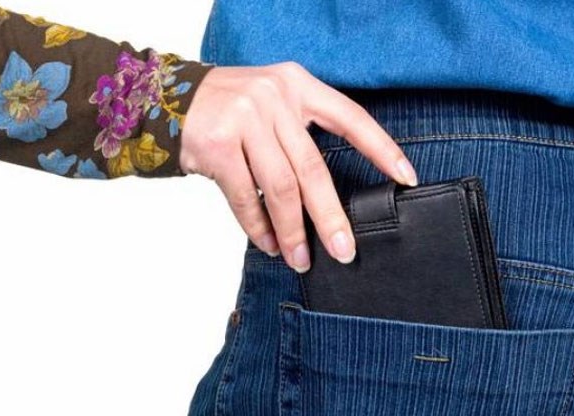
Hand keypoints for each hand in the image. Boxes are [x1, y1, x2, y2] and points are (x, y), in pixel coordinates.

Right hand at [180, 62, 417, 272]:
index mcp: (297, 85)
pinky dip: (259, 227)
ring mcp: (245, 119)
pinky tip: (268, 244)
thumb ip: (299, 132)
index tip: (407, 178)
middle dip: (331, 216)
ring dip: (292, 231)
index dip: (382, 149)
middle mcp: (274, 98)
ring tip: (300, 258)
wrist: (167, 98)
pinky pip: (247, 197)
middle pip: (314, 168)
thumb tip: (324, 196)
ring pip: (281, 188)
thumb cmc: (228, 108)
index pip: (351, 118)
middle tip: (344, 250)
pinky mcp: (218, 144)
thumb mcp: (271, 101)